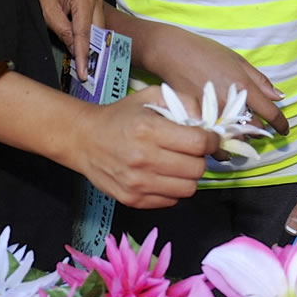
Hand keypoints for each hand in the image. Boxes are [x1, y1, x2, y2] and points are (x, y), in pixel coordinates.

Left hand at [34, 0, 104, 79]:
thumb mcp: (48, 13)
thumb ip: (63, 32)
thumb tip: (74, 51)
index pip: (85, 33)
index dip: (84, 55)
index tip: (85, 73)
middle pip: (97, 33)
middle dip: (92, 53)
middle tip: (87, 75)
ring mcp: (98, 1)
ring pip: (99, 31)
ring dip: (92, 47)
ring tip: (86, 66)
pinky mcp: (95, 5)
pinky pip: (96, 26)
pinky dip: (90, 39)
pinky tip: (85, 51)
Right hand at [68, 88, 218, 207]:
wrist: (85, 140)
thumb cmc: (122, 116)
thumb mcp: (151, 96)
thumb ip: (184, 102)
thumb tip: (207, 124)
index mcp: (149, 130)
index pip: (198, 143)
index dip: (211, 140)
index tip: (209, 137)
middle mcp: (143, 159)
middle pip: (197, 169)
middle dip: (201, 158)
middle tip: (192, 150)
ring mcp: (137, 184)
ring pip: (188, 189)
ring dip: (189, 176)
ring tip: (179, 163)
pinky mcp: (133, 200)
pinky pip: (171, 201)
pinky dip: (174, 188)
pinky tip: (164, 175)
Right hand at [151, 28, 287, 134]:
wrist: (173, 52)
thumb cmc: (206, 52)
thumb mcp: (237, 60)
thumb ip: (259, 80)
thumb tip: (279, 97)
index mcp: (243, 86)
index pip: (269, 113)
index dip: (280, 124)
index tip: (284, 130)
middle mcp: (230, 102)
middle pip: (252, 129)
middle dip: (258, 132)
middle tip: (257, 131)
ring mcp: (212, 112)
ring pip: (233, 138)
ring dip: (239, 140)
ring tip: (239, 138)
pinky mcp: (195, 118)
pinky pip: (212, 138)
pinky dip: (218, 142)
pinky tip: (220, 140)